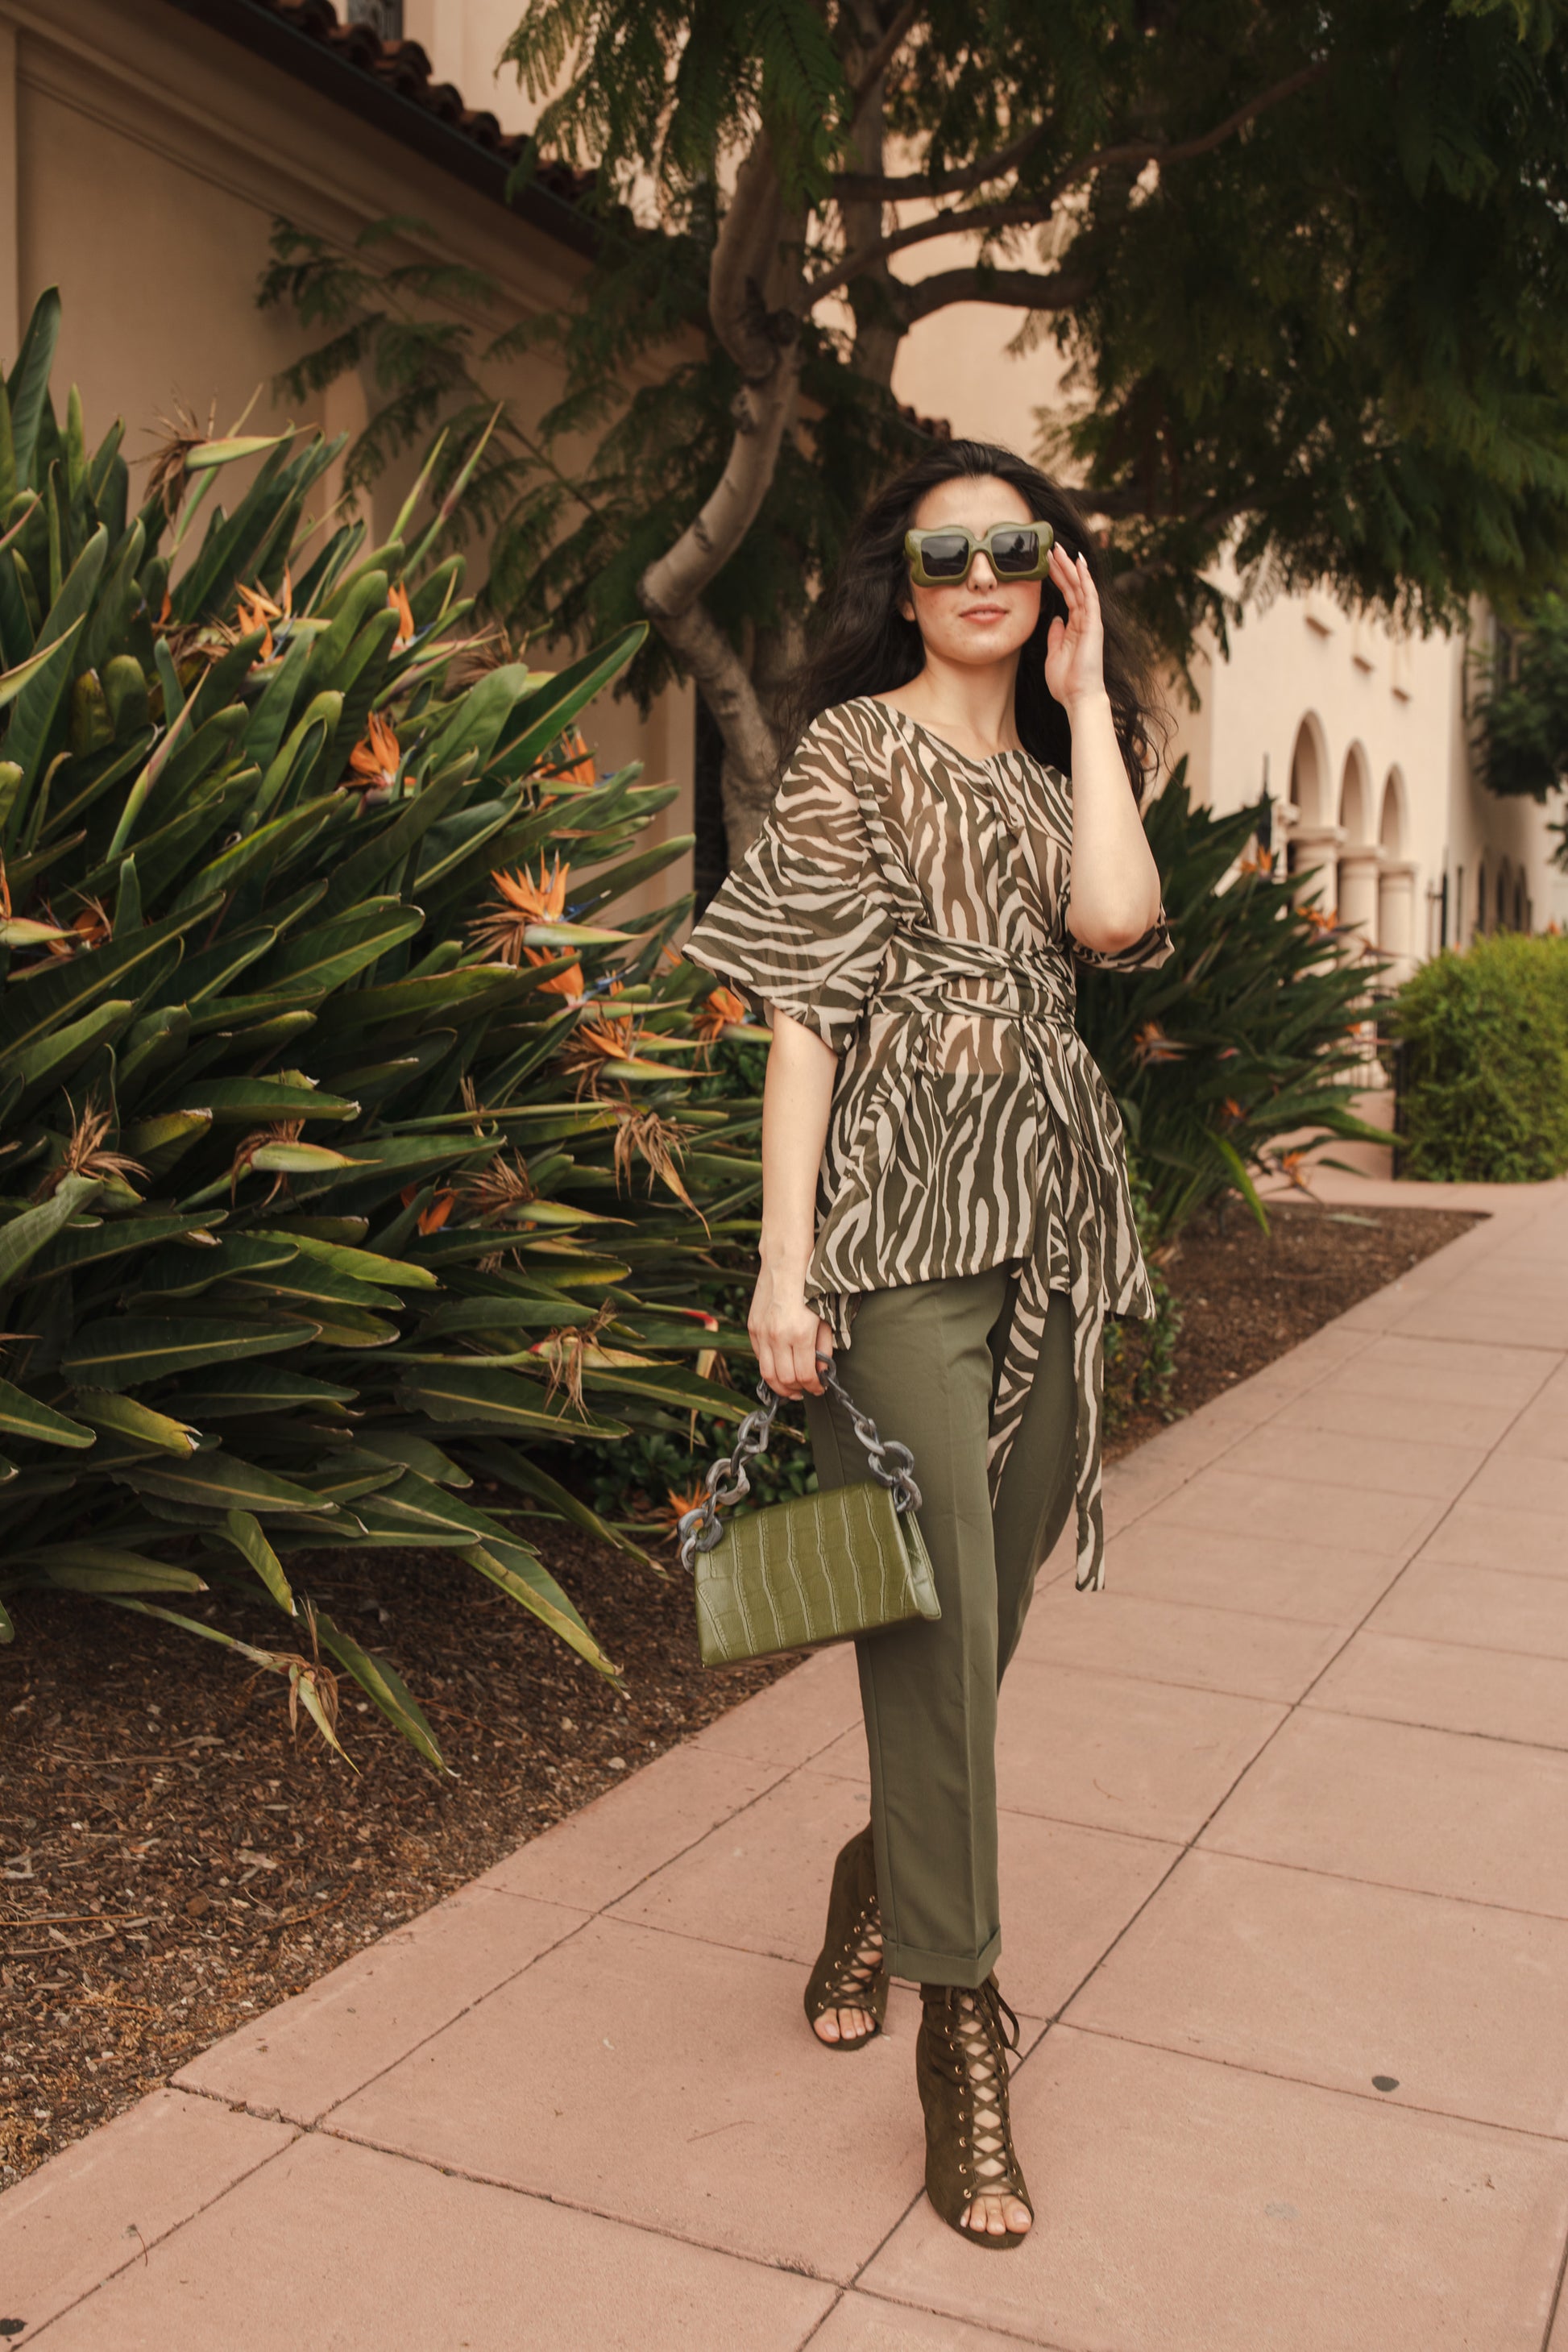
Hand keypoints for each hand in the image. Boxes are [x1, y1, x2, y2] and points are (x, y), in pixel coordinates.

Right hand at [748, 1264, 833, 1398]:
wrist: (785, 1262)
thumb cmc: (810, 1286)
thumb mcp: (825, 1317)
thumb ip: (823, 1347)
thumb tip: (822, 1371)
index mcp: (800, 1333)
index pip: (804, 1375)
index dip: (814, 1387)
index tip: (820, 1388)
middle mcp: (777, 1335)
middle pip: (784, 1379)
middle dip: (798, 1389)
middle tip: (807, 1390)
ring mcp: (761, 1332)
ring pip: (767, 1373)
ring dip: (780, 1386)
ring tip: (791, 1387)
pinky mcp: (752, 1327)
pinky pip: (759, 1357)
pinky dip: (769, 1367)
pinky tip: (780, 1366)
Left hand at [1042, 544, 1106, 714]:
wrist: (1078, 697)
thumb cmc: (1067, 681)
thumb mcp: (1054, 654)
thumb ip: (1055, 635)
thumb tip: (1055, 619)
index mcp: (1075, 626)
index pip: (1067, 595)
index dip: (1057, 577)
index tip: (1046, 562)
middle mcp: (1084, 620)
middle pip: (1073, 586)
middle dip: (1062, 566)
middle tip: (1051, 547)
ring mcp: (1090, 620)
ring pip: (1080, 586)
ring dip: (1070, 567)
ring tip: (1059, 549)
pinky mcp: (1094, 624)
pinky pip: (1089, 596)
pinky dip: (1084, 578)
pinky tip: (1078, 563)